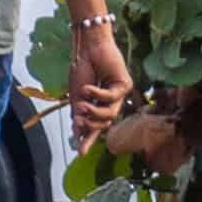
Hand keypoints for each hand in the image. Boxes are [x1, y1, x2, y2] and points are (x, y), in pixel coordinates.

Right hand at [66, 15, 134, 137]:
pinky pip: (112, 98)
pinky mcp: (125, 85)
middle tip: (78, 120)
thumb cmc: (82, 69)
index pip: (95, 125)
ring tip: (82, 105)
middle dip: (91, 124)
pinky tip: (88, 89)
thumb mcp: (76, 97)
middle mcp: (112, 101)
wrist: (87, 48)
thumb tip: (76, 135)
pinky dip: (98, 95)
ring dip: (95, 112)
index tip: (80, 153)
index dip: (88, 139)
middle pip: (105, 123)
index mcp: (99, 104)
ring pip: (110, 114)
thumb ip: (78, 116)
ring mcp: (120, 94)